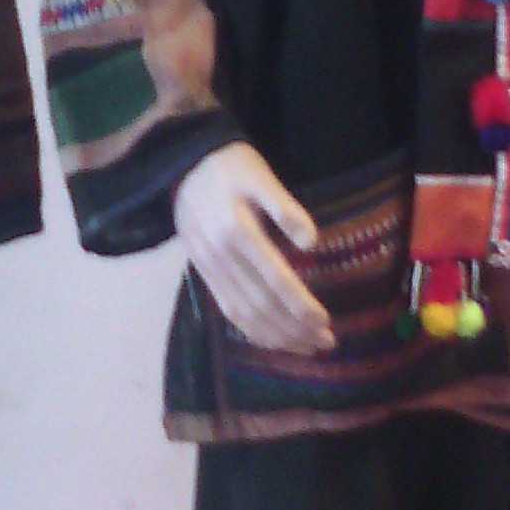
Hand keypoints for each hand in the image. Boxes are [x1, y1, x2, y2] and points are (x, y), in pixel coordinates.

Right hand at [174, 141, 333, 354]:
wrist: (182, 162)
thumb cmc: (231, 165)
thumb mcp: (262, 176)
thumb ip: (286, 208)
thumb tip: (311, 243)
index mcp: (238, 231)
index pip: (275, 280)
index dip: (301, 305)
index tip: (326, 320)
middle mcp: (220, 256)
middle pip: (261, 304)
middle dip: (295, 329)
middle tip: (326, 341)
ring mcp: (208, 267)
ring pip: (243, 313)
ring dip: (276, 337)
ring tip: (306, 347)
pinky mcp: (202, 272)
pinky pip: (226, 309)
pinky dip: (251, 330)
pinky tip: (272, 339)